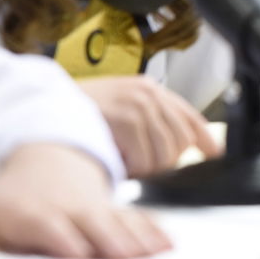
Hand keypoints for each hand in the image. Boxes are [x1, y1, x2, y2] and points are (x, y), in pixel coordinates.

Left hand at [0, 143, 169, 258]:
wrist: (50, 162)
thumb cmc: (9, 197)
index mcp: (34, 213)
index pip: (50, 226)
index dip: (63, 237)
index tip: (76, 250)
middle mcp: (70, 211)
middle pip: (94, 227)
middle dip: (111, 242)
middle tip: (125, 257)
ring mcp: (96, 211)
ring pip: (121, 224)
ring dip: (139, 239)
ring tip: (155, 253)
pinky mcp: (115, 213)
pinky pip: (139, 221)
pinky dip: (154, 232)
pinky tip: (168, 244)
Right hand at [78, 75, 220, 176]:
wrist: (45, 107)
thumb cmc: (83, 113)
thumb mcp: (123, 107)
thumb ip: (154, 120)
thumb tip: (194, 144)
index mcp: (151, 89)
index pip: (189, 116)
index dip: (205, 138)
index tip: (213, 152)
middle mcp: (149, 94)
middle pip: (180, 141)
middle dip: (165, 160)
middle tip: (142, 164)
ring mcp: (138, 106)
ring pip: (164, 154)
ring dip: (147, 167)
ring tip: (127, 162)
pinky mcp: (124, 120)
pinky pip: (144, 160)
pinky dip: (133, 169)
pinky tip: (118, 162)